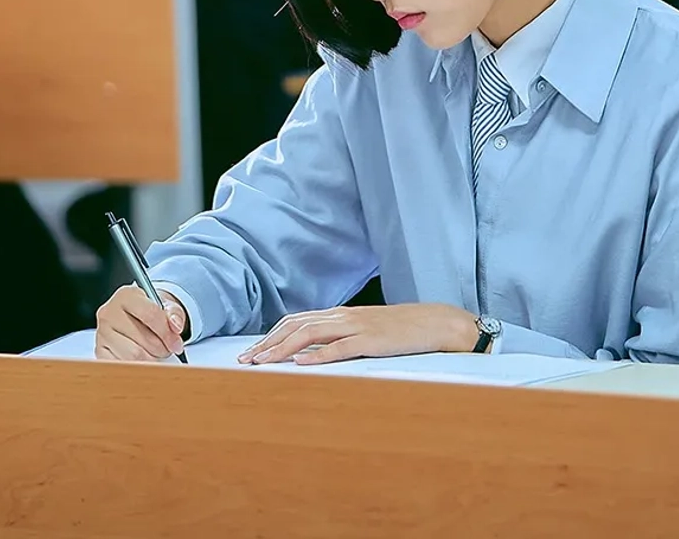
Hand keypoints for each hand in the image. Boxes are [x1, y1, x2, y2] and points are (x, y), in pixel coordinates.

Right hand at [94, 286, 188, 361]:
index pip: (151, 314)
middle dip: (161, 349)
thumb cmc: (150, 312)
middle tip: (167, 350)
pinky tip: (143, 362)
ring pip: (133, 356)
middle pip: (143, 339)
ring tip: (155, 355)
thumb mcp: (166, 307)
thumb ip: (174, 314)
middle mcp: (109, 312)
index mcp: (126, 295)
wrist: (134, 317)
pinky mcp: (99, 351)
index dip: (168, 333)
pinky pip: (121, 366)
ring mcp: (102, 333)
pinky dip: (136, 368)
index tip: (177, 345)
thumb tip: (175, 325)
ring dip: (150, 360)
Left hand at [240, 302, 478, 364]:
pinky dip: (318, 356)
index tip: (251, 353)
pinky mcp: (371, 340)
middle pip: (294, 326)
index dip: (270, 336)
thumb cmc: (399, 331)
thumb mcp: (364, 331)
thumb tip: (311, 353)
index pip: (294, 321)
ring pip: (309, 334)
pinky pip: (339, 347)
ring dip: (282, 349)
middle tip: (245, 362)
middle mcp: (342, 316)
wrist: (434, 322)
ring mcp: (356, 326)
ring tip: (263, 363)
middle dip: (267, 344)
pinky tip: (301, 364)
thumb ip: (339, 337)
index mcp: (339, 314)